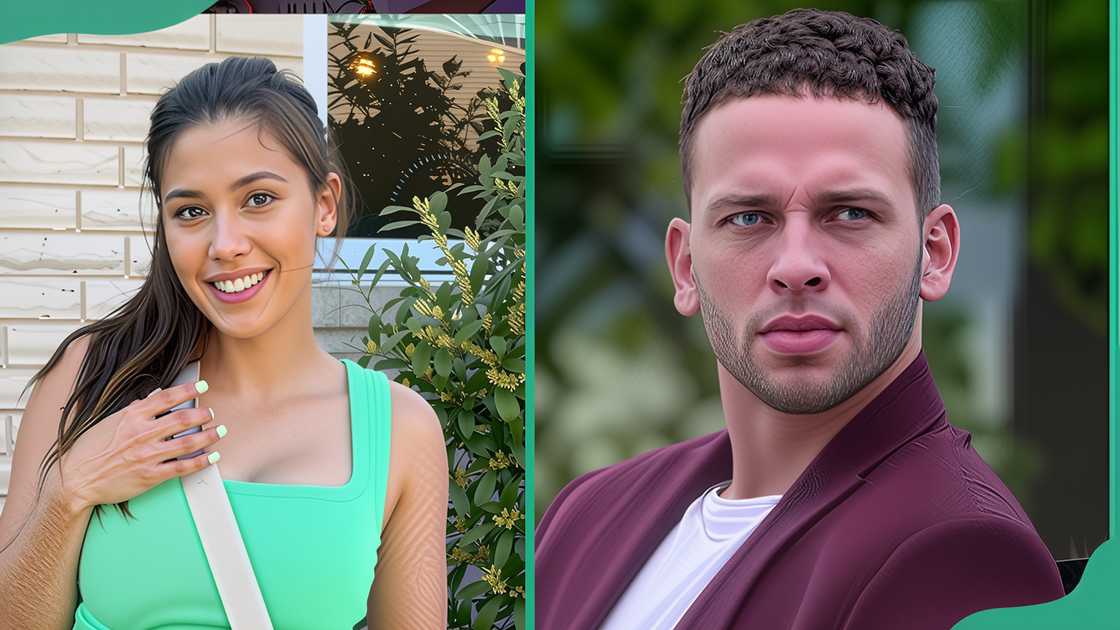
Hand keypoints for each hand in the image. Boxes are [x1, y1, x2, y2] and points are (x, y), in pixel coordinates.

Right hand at [56, 381, 224, 512]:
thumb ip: (133, 410)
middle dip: (203, 414)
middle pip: (183, 419)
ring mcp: (148, 455)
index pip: (167, 397)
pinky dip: (202, 461)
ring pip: (188, 442)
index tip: (202, 385)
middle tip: (212, 413)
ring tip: (219, 431)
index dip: (188, 389)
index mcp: (131, 416)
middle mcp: (142, 433)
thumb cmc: (89, 450)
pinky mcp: (151, 475)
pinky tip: (212, 456)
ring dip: (208, 436)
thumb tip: (154, 398)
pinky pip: (183, 467)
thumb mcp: (109, 422)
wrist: (75, 480)